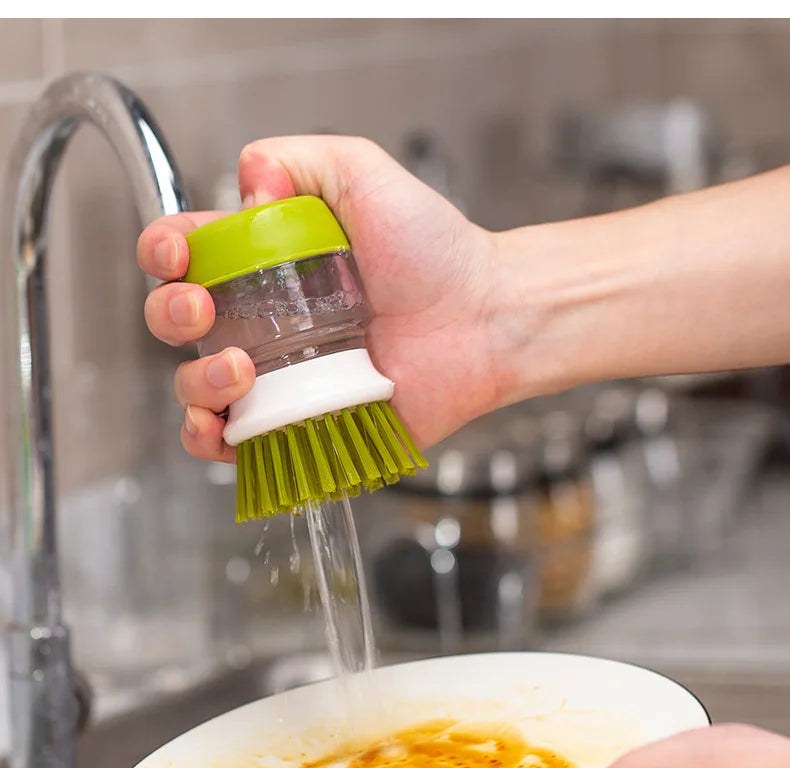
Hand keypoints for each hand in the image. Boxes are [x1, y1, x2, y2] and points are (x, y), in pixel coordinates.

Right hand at [136, 136, 499, 462]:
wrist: (483, 319)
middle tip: (204, 309)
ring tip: (240, 369)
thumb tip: (247, 185)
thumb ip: (298, 159)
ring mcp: (278, 378)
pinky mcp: (299, 427)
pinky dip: (211, 441)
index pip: (186, 254)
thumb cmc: (435, 251)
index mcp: (265, 260)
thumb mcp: (362, 174)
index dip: (164, 252)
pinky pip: (234, 446)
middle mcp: (263, 320)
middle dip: (169, 314)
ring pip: (195, 388)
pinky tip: (222, 423)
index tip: (178, 254)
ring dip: (195, 382)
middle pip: (175, 322)